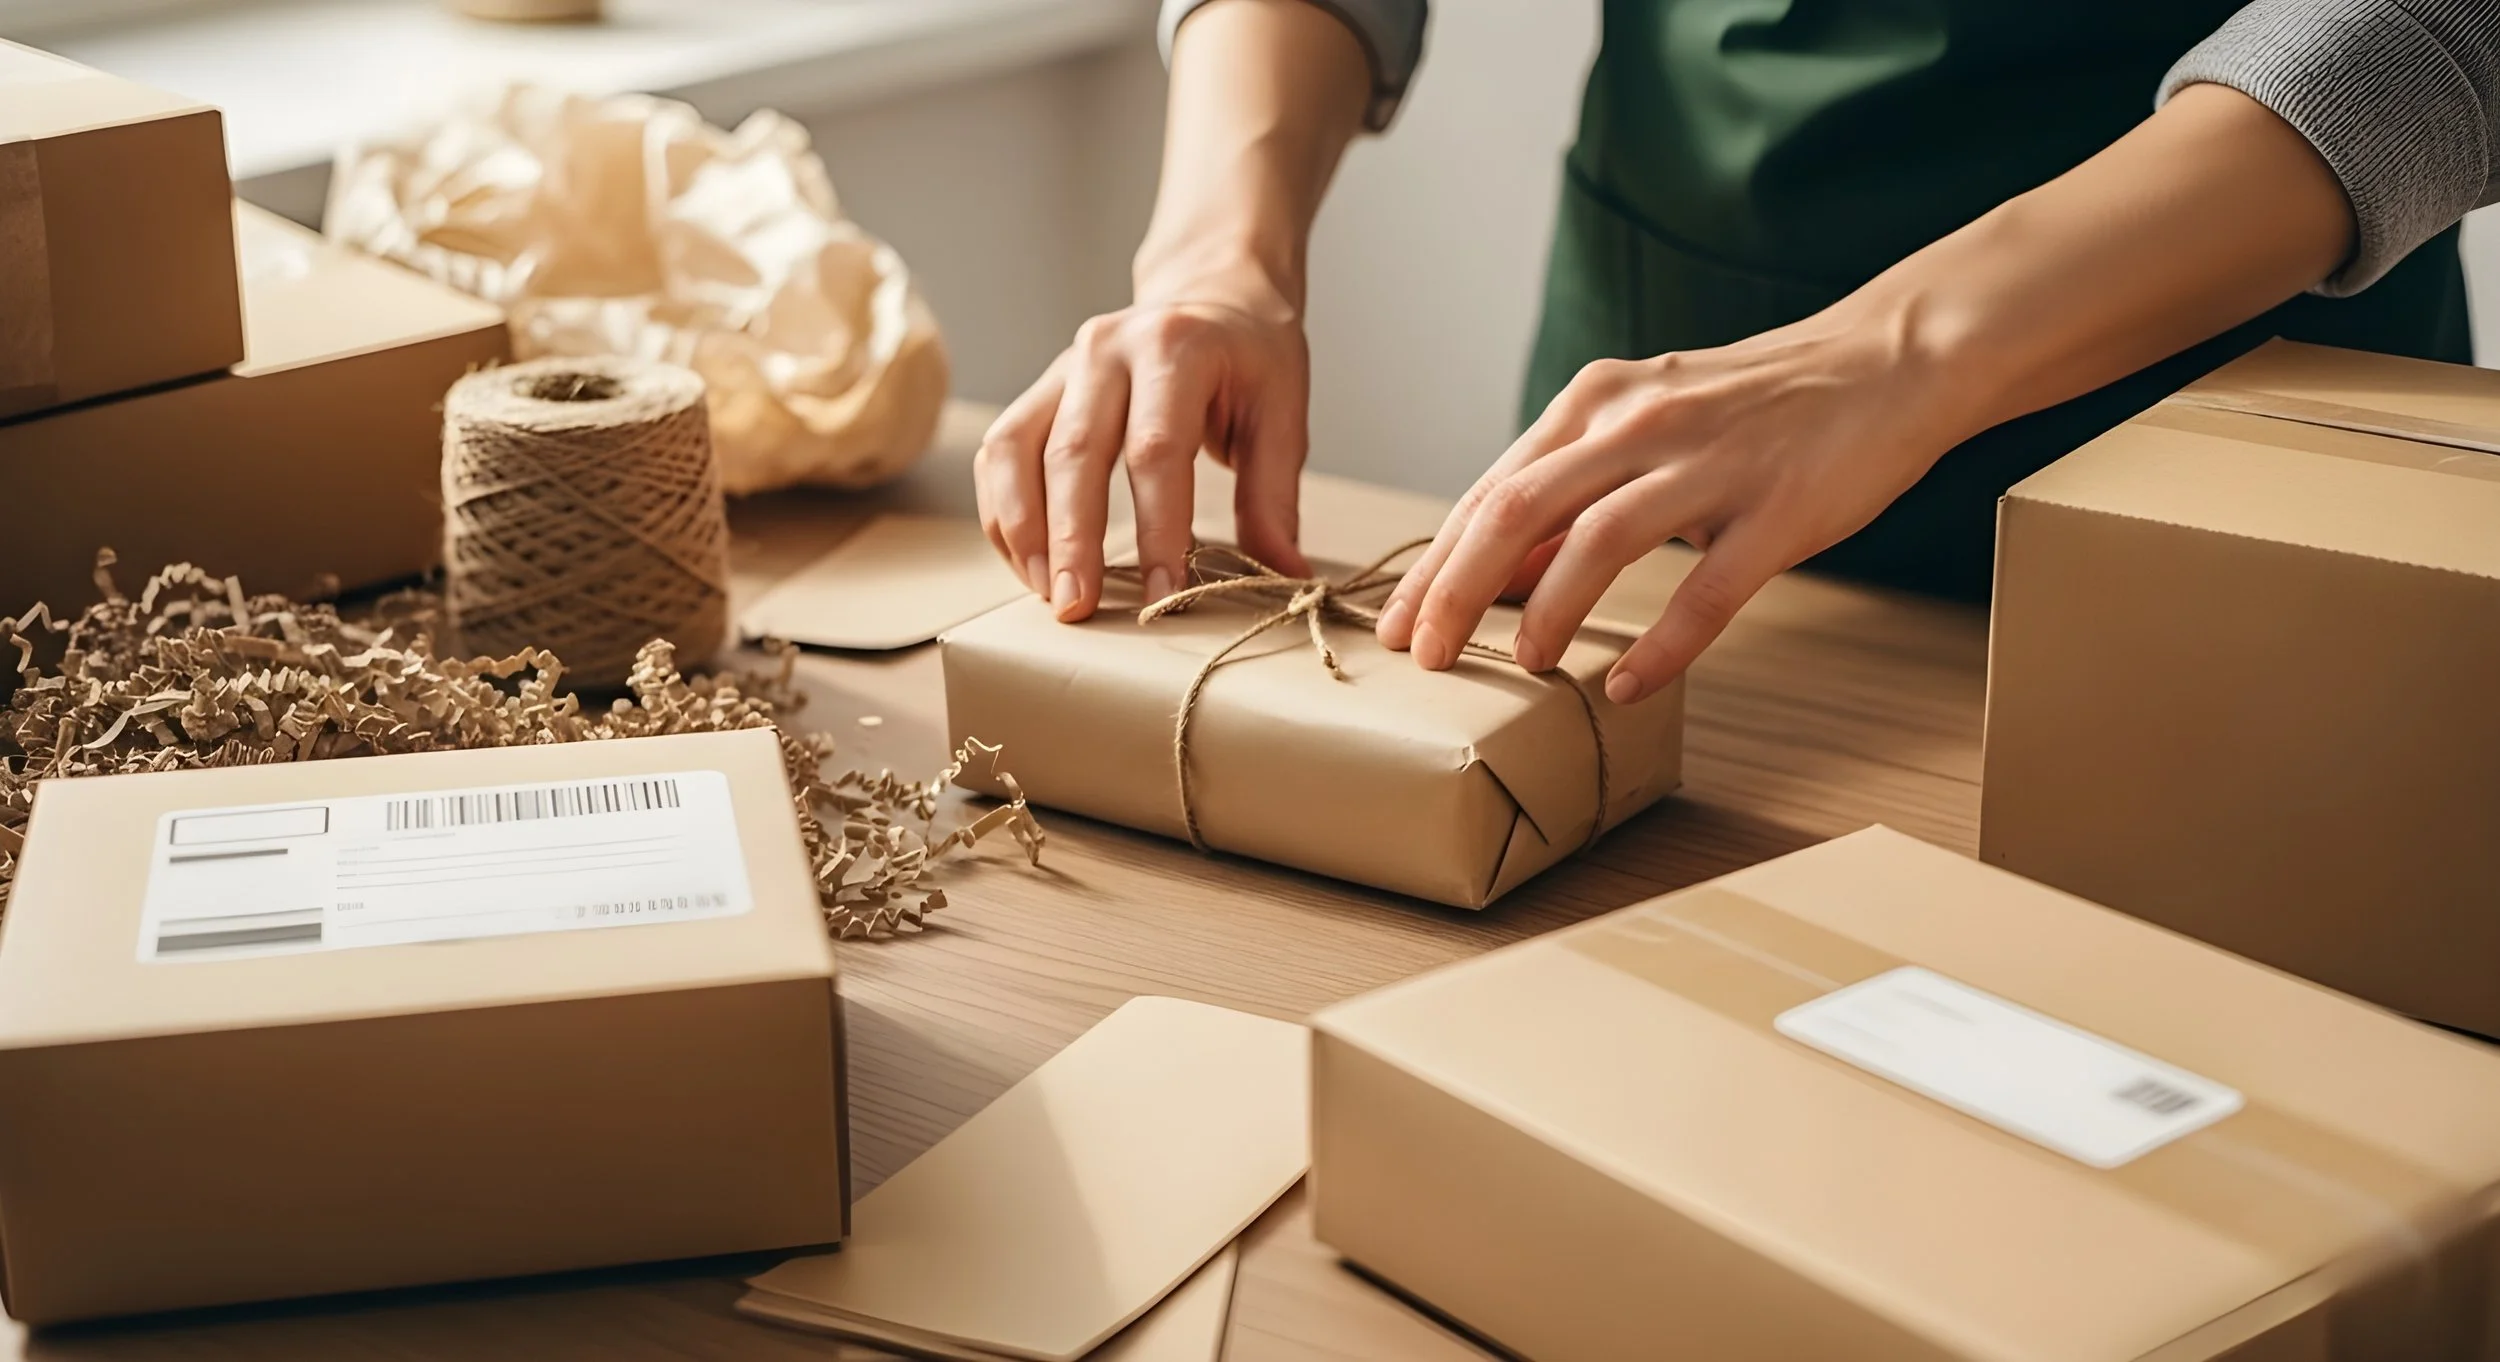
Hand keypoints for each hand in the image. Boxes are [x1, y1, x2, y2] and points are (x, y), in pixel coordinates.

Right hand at [976, 267, 1313, 623]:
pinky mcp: (1039, 390)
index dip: (1157, 528)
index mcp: (1175, 348)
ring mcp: (1063, 367)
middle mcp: (1106, 348)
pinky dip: (1004, 511)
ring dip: (1023, 529)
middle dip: (1072, 539)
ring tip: (1044, 592)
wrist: (1211, 294)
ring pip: (1017, 449)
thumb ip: (1274, 494)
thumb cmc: (1249, 357)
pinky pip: (1001, 452)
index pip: (1156, 449)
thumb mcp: (1282, 411)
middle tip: (1076, 606)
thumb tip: (1285, 574)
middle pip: (1074, 451)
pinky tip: (1026, 561)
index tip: (1162, 596)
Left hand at [1375, 311, 1978, 701]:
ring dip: (1549, 611)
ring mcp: (1710, 465)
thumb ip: (1573, 485)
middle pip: (1520, 510)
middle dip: (1459, 589)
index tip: (1399, 625)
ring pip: (1599, 542)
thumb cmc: (1755, 405)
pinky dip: (1660, 644)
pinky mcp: (1777, 510)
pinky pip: (1706, 588)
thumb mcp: (1645, 423)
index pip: (1491, 490)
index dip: (1436, 563)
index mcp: (1597, 402)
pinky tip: (1624, 684)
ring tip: (1521, 665)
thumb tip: (1496, 568)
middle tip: (1426, 656)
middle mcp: (1640, 424)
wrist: (1885, 362)